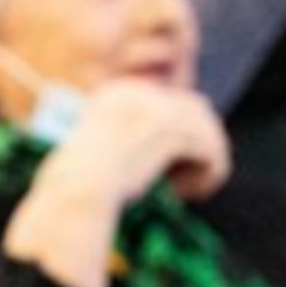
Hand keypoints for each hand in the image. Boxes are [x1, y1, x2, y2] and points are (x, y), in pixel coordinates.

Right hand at [45, 80, 230, 206]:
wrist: (74, 190)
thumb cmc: (75, 185)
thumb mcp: (99, 151)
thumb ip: (130, 139)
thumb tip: (170, 150)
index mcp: (116, 93)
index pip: (165, 102)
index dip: (176, 134)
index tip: (170, 167)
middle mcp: (140, 93)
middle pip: (195, 109)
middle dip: (198, 143)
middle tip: (189, 178)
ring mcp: (159, 108)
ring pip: (206, 132)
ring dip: (205, 162)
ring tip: (190, 190)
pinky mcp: (175, 130)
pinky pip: (211, 151)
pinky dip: (209, 174)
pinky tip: (193, 193)